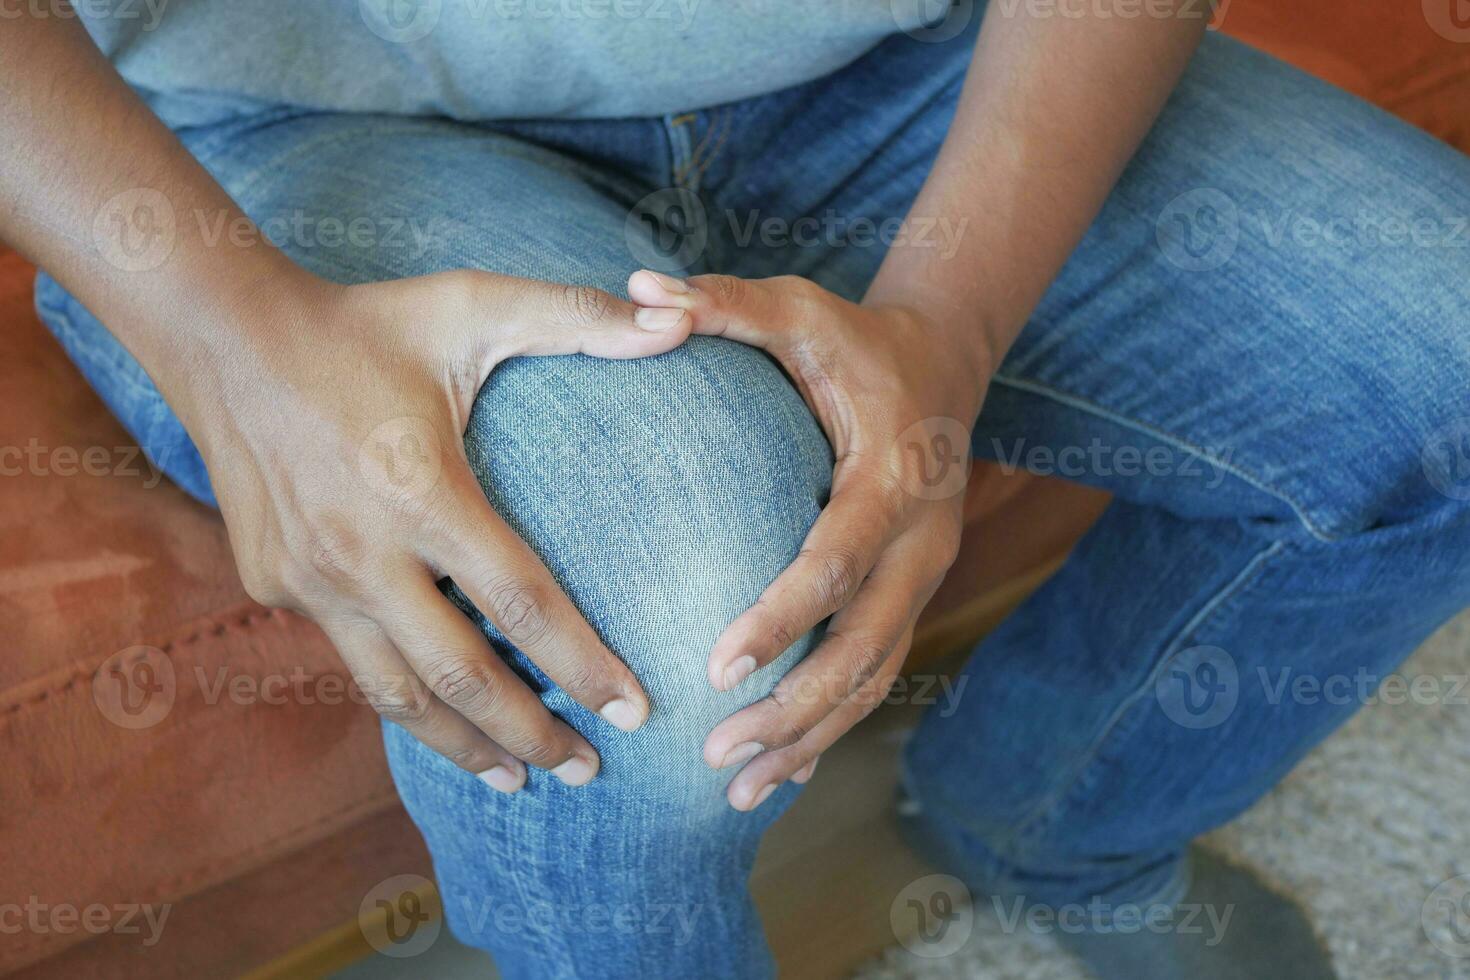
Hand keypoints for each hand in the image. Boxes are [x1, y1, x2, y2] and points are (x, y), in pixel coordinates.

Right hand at [172, 269, 690, 791]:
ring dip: (463, 745)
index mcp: (417, 491)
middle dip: (531, 733)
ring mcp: (309, 579)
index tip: (637, 712)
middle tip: (590, 772)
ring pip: (396, 694)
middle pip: (460, 676)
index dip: (584, 664)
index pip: (519, 603)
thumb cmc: (364, 323)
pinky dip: (406, 699)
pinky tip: (443, 717)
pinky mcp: (274, 587)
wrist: (226, 339)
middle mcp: (360, 552)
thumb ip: (577, 315)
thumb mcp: (471, 304)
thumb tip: (679, 318)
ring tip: (519, 779)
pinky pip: (354, 660)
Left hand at [628, 270, 988, 808]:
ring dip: (812, 739)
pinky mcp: (913, 595)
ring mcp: (925, 575)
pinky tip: (779, 771)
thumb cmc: (855, 341)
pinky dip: (831, 729)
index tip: (720, 664)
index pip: (838, 559)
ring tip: (739, 789)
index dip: (784, 616)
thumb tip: (637, 291)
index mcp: (892, 476)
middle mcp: (921, 538)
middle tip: (717, 752)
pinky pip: (878, 675)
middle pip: (867, 647)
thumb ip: (724, 304)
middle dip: (796, 709)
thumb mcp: (798, 310)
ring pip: (877, 678)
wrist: (945, 364)